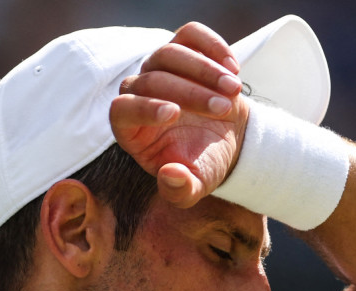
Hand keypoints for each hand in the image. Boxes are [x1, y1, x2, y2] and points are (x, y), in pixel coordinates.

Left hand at [110, 22, 249, 207]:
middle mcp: (139, 93)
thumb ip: (180, 189)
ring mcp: (159, 67)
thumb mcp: (196, 186)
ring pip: (169, 52)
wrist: (228, 139)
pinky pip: (190, 35)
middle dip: (191, 93)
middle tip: (223, 110)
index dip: (143, 109)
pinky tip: (233, 67)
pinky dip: (212, 45)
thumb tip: (170, 176)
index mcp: (131, 129)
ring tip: (234, 90)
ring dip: (204, 70)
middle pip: (151, 79)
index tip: (175, 114)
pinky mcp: (183, 49)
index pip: (121, 110)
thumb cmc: (204, 163)